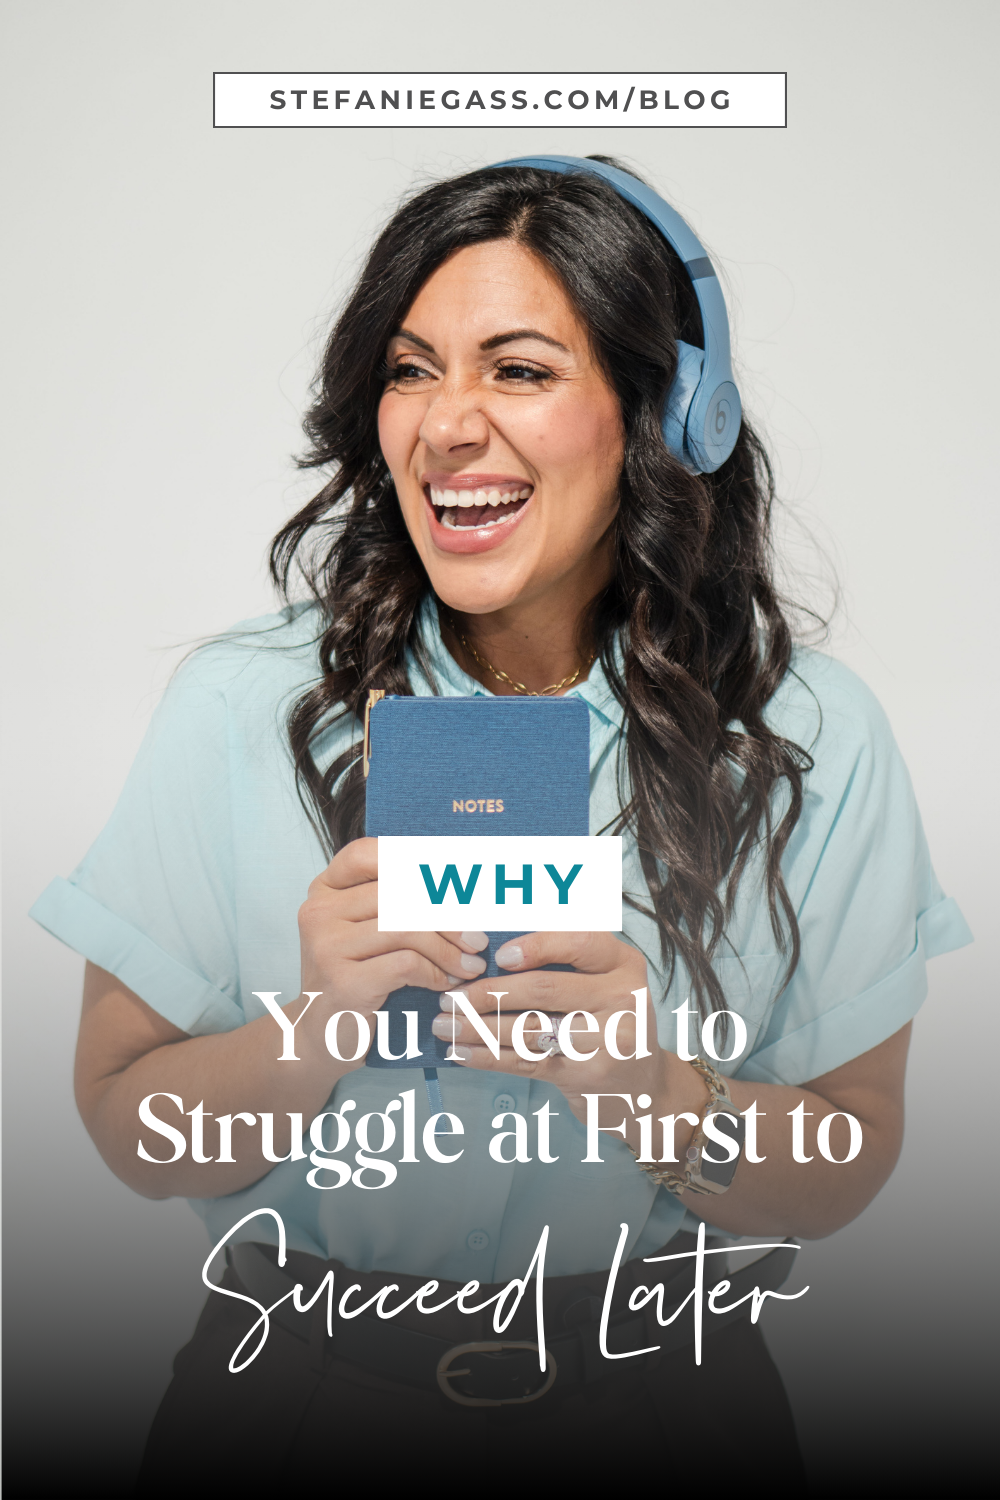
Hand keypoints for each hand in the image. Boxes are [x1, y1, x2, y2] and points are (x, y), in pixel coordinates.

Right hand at [298, 837, 488, 1048]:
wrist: (320, 1038)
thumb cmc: (356, 978)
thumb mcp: (368, 933)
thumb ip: (397, 903)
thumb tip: (459, 880)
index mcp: (324, 890)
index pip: (370, 854)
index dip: (415, 861)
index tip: (453, 883)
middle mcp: (319, 911)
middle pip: (399, 893)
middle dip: (449, 917)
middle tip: (477, 939)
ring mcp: (326, 946)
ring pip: (407, 928)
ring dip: (449, 948)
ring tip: (470, 965)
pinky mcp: (342, 981)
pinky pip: (406, 963)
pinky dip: (436, 972)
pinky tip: (446, 983)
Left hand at [430, 932, 704, 1131]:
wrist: (642, 1086)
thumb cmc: (607, 1021)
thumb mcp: (602, 982)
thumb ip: (564, 963)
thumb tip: (488, 951)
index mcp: (623, 964)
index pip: (580, 943)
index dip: (537, 946)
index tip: (499, 956)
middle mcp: (623, 999)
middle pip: (545, 989)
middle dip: (488, 992)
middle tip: (450, 996)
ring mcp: (609, 1041)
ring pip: (530, 1029)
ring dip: (478, 1027)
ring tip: (444, 1024)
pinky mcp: (587, 1075)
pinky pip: (527, 1062)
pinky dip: (488, 1056)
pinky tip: (461, 1052)